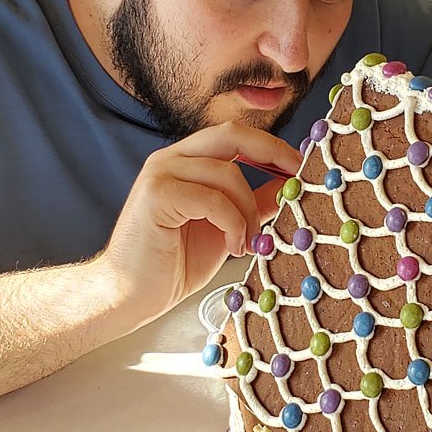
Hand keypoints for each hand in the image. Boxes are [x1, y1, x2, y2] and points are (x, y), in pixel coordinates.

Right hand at [99, 122, 301, 327]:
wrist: (128, 296)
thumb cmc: (173, 264)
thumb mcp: (226, 229)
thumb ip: (253, 205)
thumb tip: (290, 188)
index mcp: (186, 161)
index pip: (235, 135)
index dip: (272, 146)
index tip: (302, 166)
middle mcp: (171, 159)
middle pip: (232, 135)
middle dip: (272, 153)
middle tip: (296, 182)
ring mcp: (160, 173)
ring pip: (227, 173)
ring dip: (249, 210)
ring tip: (249, 242)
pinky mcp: (156, 195)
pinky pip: (213, 199)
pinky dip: (233, 223)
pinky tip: (233, 247)